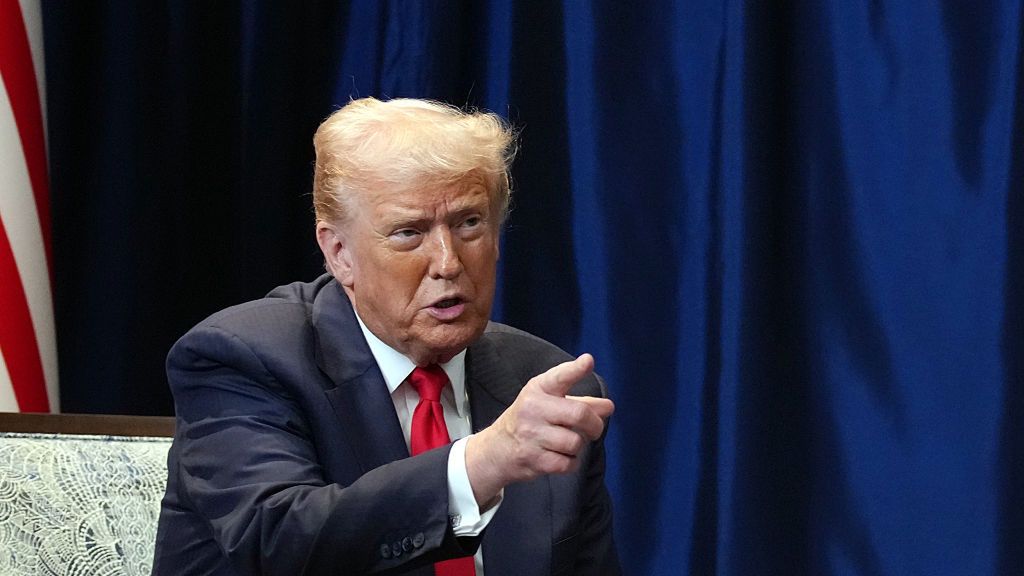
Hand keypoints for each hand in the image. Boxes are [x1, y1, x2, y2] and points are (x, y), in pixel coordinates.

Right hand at [465, 353, 614, 506]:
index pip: (559, 377)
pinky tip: (560, 457)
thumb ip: (581, 402)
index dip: (576, 370)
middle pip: (579, 414)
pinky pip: (568, 463)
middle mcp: (533, 408)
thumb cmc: (530, 420)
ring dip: (578, 446)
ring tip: (566, 443)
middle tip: (594, 429)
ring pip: (575, 442)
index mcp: (538, 389)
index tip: (588, 361)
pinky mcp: (534, 459)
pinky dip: (570, 462)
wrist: (497, 449)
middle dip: (595, 425)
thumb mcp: (549, 403)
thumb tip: (608, 406)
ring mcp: (532, 434)